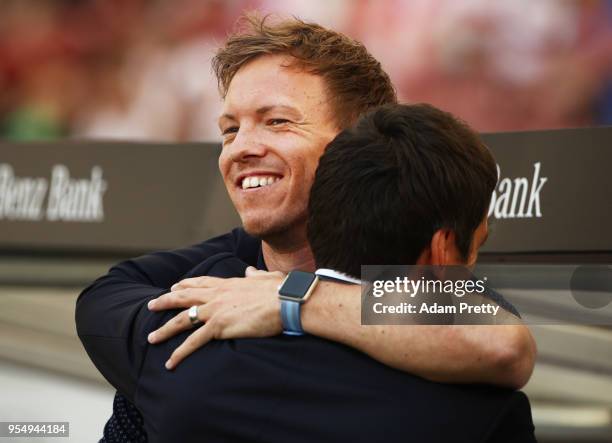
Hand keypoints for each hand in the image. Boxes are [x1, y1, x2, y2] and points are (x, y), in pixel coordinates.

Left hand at [147, 267, 284, 368]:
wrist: (286, 301)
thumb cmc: (281, 290)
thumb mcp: (265, 277)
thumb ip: (254, 275)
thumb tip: (249, 270)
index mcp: (229, 283)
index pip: (201, 283)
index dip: (185, 284)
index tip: (174, 286)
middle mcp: (217, 295)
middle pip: (184, 297)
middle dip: (165, 301)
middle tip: (151, 305)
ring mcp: (215, 310)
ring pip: (182, 320)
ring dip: (164, 329)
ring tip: (150, 337)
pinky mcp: (219, 327)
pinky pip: (193, 342)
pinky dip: (179, 353)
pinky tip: (170, 362)